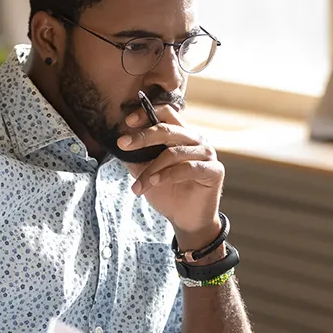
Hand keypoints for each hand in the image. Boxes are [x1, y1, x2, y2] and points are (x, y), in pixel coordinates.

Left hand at [119, 106, 222, 249]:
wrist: (185, 219)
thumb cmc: (167, 192)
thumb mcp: (145, 172)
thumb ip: (135, 157)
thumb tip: (118, 143)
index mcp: (181, 134)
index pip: (166, 113)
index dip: (147, 113)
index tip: (127, 122)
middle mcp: (196, 139)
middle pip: (167, 129)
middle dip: (142, 137)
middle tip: (122, 144)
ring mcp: (207, 153)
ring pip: (174, 152)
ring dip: (151, 168)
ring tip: (137, 185)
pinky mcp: (214, 170)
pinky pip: (188, 168)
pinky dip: (167, 175)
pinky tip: (154, 182)